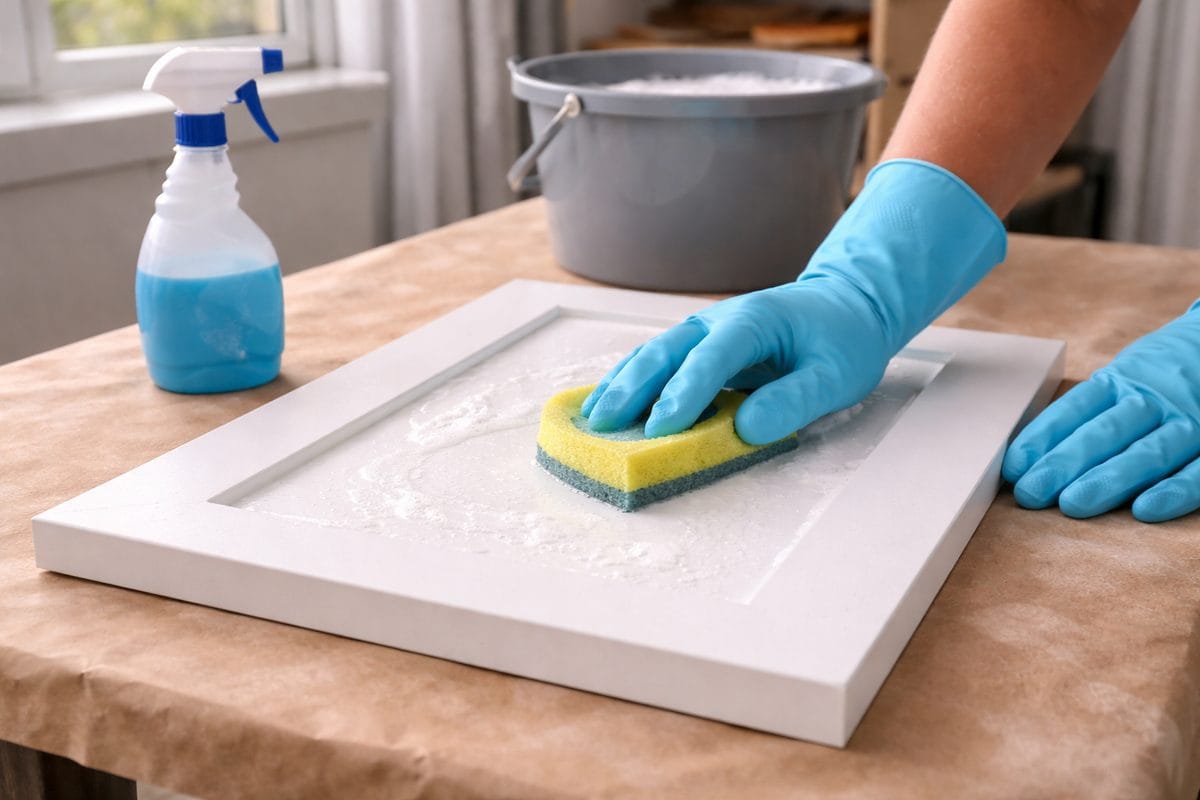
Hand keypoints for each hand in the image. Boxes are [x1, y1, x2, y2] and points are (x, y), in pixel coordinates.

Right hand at [582, 281, 892, 443]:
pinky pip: (657, 364)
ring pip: (652, 356)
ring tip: (592, 419)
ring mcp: (702, 331)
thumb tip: (746, 429)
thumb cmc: (843, 341)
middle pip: (665, 352)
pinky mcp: (696, 347)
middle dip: (632, 389)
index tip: (661, 429)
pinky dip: (629, 383)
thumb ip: (794, 401)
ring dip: (620, 386)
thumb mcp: (836, 376)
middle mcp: (717, 321)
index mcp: (752, 322)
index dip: (684, 394)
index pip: (711, 359)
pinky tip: (605, 404)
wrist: (845, 307)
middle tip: (604, 426)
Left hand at [1003, 308, 1199, 521]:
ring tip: (1073, 505)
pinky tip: (1144, 510)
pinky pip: (1199, 471)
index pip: (1075, 410)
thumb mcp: (1123, 375)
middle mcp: (1151, 399)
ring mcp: (1188, 421)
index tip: (1013, 468)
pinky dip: (1173, 490)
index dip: (1043, 439)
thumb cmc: (1161, 372)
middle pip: (1104, 433)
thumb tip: (1033, 454)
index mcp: (1119, 381)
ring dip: (1109, 480)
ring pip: (1146, 453)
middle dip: (1064, 465)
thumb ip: (1090, 410)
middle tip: (1031, 493)